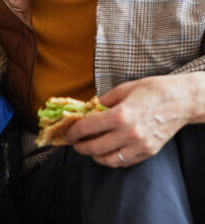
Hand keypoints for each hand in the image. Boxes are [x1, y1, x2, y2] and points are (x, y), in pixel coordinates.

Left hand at [65, 73, 203, 167]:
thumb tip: (87, 109)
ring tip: (89, 149)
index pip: (89, 127)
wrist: (182, 100)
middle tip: (75, 144)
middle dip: (80, 147)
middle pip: (95, 148)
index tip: (69, 134)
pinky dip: (111, 160)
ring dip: (94, 156)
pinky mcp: (148, 152)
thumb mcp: (124, 89)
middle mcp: (130, 133)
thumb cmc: (153, 91)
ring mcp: (140, 145)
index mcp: (121, 115)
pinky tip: (106, 152)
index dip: (74, 132)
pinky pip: (124, 162)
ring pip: (109, 160)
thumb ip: (103, 102)